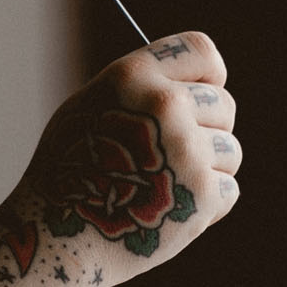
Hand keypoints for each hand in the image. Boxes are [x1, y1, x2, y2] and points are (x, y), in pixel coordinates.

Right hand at [22, 30, 240, 280]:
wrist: (56, 236)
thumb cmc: (69, 174)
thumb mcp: (89, 109)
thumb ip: (140, 90)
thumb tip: (191, 84)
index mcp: (133, 76)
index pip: (200, 50)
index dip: (208, 73)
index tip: (204, 90)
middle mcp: (164, 105)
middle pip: (224, 104)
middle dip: (207, 128)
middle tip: (171, 156)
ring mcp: (186, 149)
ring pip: (230, 149)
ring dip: (207, 169)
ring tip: (164, 186)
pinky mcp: (201, 194)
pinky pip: (228, 188)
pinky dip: (206, 204)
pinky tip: (169, 209)